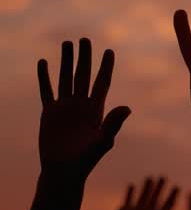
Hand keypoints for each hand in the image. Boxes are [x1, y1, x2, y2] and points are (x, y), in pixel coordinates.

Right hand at [37, 38, 130, 181]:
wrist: (64, 170)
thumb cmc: (86, 159)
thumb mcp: (103, 140)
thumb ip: (114, 123)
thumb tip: (128, 107)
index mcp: (97, 109)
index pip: (102, 82)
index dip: (106, 67)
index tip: (109, 50)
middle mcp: (81, 104)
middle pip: (83, 75)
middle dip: (85, 57)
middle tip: (85, 38)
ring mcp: (65, 107)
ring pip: (66, 78)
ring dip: (66, 61)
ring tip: (67, 43)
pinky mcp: (49, 113)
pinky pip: (46, 90)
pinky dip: (45, 76)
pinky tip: (44, 62)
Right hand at [101, 177, 181, 209]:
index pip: (166, 205)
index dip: (172, 196)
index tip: (177, 186)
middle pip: (155, 198)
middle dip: (160, 188)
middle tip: (163, 176)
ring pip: (142, 197)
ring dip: (146, 188)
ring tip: (150, 177)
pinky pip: (128, 200)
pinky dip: (130, 192)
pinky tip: (132, 185)